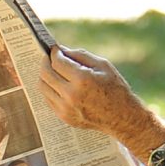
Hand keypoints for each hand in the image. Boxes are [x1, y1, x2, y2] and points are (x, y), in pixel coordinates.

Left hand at [35, 45, 151, 138]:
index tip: (54, 49)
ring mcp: (65, 108)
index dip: (54, 53)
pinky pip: (48, 98)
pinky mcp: (64, 116)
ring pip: (43, 86)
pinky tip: (58, 84)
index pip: (57, 62)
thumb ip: (80, 55)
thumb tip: (62, 50)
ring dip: (45, 75)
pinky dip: (49, 88)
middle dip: (45, 62)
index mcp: (82, 80)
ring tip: (52, 70)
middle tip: (49, 57)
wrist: (121, 117)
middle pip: (45, 74)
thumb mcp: (103, 65)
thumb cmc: (115, 88)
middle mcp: (71, 95)